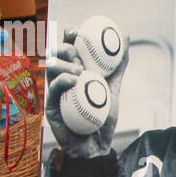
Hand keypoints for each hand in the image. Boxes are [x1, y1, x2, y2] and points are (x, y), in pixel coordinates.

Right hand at [45, 26, 127, 157]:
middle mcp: (61, 79)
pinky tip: (72, 79)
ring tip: (79, 69)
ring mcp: (55, 92)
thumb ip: (117, 66)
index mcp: (74, 72)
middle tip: (77, 52)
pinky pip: (53, 90)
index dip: (68, 36)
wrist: (97, 146)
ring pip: (51, 70)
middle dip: (63, 48)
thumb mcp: (113, 88)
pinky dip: (62, 81)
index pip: (67, 47)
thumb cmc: (102, 118)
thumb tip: (125, 39)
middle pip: (54, 55)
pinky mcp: (51, 107)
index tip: (76, 31)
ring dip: (63, 64)